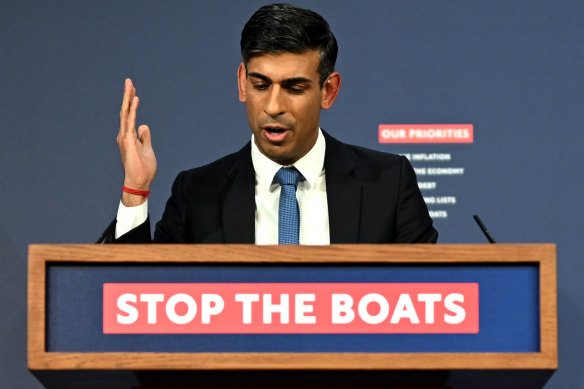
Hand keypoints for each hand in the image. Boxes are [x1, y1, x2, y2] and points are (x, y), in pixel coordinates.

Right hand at [117, 78, 156, 205]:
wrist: (139, 183)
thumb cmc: (143, 169)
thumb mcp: (147, 149)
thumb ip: (144, 137)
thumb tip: (143, 126)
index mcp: (129, 137)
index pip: (129, 116)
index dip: (131, 103)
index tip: (134, 91)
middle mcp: (124, 135)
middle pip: (125, 111)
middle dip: (127, 96)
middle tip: (129, 81)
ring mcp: (125, 138)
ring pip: (126, 114)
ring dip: (128, 99)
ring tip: (130, 85)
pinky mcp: (128, 142)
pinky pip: (130, 122)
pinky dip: (132, 111)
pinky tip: (135, 101)